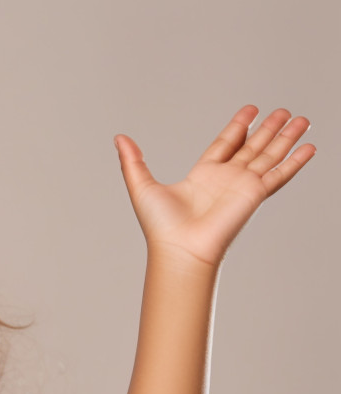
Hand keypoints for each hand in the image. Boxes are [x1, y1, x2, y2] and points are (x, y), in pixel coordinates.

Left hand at [114, 106, 315, 268]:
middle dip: (268, 129)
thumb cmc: (160, 226)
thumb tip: (119, 138)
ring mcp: (242, 186)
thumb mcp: (141, 185)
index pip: (226, 144)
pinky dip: (295, 161)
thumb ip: (132, 161)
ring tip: (301, 119)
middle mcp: (226, 179)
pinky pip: (279, 174)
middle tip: (282, 111)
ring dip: (286, 138)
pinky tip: (309, 147)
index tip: (252, 111)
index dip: (239, 127)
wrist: (179, 249)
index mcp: (203, 175)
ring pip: (270, 155)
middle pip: (252, 147)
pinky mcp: (255, 194)